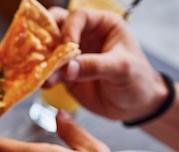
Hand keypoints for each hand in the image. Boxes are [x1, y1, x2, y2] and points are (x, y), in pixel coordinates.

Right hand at [48, 7, 168, 122]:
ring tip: (42, 73)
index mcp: (103, 24)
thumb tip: (68, 68)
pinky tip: (44, 84)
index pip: (78, 17)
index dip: (68, 30)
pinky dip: (45, 76)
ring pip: (49, 49)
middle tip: (41, 52)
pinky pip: (50, 71)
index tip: (66, 47)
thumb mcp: (121, 69)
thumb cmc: (137, 81)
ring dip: (42, 60)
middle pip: (56, 26)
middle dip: (46, 38)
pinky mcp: (67, 73)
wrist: (135, 107)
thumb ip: (95, 66)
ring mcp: (74, 55)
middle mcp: (85, 35)